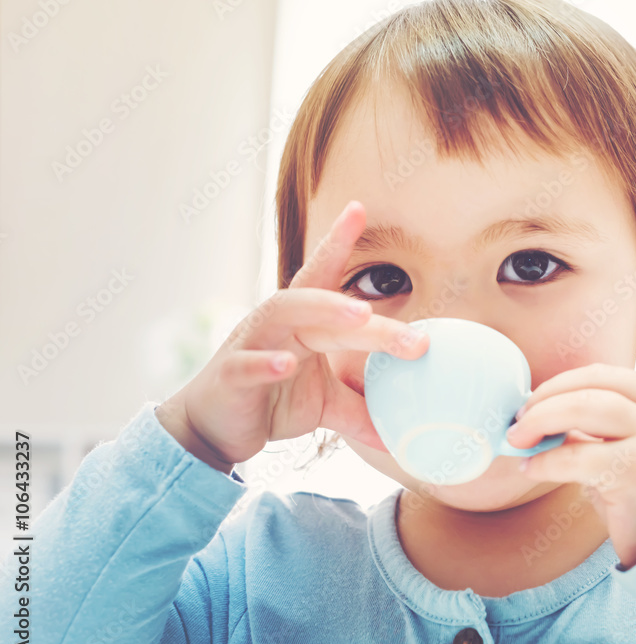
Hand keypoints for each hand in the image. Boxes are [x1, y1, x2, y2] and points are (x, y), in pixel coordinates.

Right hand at [156, 201, 428, 472]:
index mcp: (301, 321)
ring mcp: (250, 344)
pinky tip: (286, 364)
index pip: (322, 275)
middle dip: (364, 311)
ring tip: (359, 316)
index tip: (358, 209)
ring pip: (283, 314)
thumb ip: (360, 406)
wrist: (213, 431)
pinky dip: (266, 363)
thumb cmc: (269, 400)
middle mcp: (276, 322)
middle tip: (412, 333)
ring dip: (322, 310)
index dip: (338, 242)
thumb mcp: (323, 404)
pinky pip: (247, 365)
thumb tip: (400, 431)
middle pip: (320, 301)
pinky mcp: (230, 377)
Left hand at [506, 362, 635, 569]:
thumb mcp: (630, 454)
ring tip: (518, 439)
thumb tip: (539, 411)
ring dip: (542, 419)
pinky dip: (546, 460)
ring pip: (586, 408)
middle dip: (547, 398)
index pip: (609, 376)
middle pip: (594, 386)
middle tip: (518, 420)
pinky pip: (578, 457)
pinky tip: (531, 469)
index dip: (565, 383)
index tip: (535, 400)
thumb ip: (598, 430)